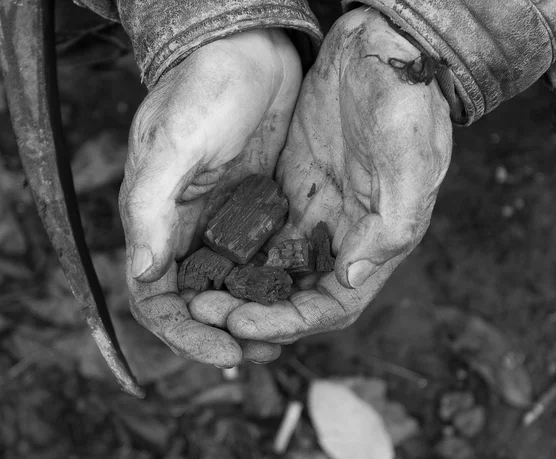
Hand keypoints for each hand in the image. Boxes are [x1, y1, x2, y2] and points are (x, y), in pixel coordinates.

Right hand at [119, 29, 301, 365]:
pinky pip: (261, 260)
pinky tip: (297, 298)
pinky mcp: (256, 210)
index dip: (185, 332)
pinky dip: (274, 286)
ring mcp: (222, 222)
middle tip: (261, 354)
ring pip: (231, 288)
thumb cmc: (204, 88)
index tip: (223, 349)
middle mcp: (185, 229)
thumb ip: (151, 208)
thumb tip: (144, 272)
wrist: (248, 50)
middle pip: (196, 302)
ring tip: (282, 339)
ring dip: (252, 317)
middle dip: (223, 333)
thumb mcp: (174, 144)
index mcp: (156, 220)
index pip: (158, 297)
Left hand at [192, 8, 452, 342]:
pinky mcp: (294, 188)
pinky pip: (262, 230)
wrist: (380, 51)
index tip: (240, 325)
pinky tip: (205, 253)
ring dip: (240, 285)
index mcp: (376, 240)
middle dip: (254, 311)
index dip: (287, 322)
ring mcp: (316, 213)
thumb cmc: (404, 103)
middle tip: (206, 311)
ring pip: (274, 267)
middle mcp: (344, 236)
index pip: (332, 304)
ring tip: (199, 292)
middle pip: (296, 294)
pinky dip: (237, 248)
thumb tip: (351, 278)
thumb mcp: (410, 159)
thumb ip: (391, 224)